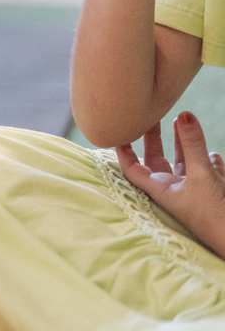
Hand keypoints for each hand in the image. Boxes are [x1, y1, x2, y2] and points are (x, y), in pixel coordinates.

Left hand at [116, 112, 224, 258]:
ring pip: (183, 163)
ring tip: (180, 121)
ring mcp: (193, 193)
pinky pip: (207, 173)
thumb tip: (183, 114)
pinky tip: (213, 153)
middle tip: (152, 115)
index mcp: (160, 189)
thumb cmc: (214, 216)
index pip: (131, 168)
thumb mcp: (202, 176)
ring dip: (183, 144)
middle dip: (153, 138)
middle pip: (156, 160)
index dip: (122, 150)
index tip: (116, 129)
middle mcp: (173, 190)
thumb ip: (192, 146)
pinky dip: (209, 160)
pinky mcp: (212, 195)